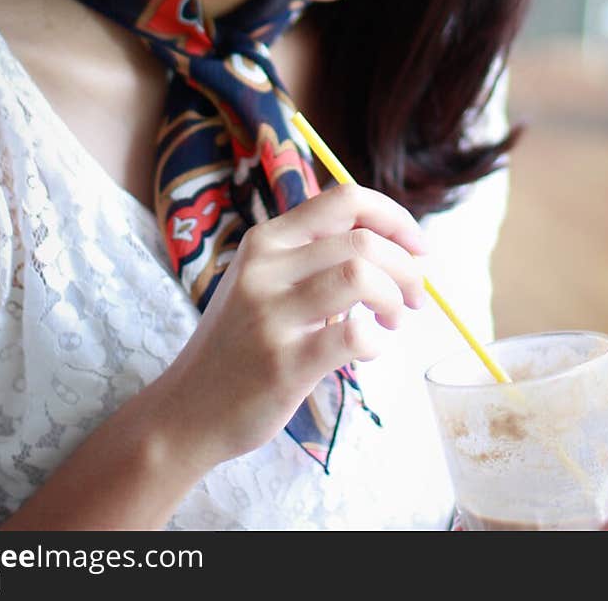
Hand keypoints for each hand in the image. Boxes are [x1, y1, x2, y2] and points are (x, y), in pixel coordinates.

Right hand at [160, 183, 427, 466]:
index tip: (418, 247)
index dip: (395, 217)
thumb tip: (394, 243)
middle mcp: (266, 267)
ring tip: (391, 320)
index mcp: (267, 240)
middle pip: (363, 240)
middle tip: (413, 298)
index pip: (345, 199)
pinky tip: (367, 351)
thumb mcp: (264, 281)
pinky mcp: (282, 362)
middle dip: (407, 267)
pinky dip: (375, 341)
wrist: (189, 409)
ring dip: (394, 299)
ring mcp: (271, 314)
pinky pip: (352, 335)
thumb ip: (313, 256)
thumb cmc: (241, 342)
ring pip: (361, 276)